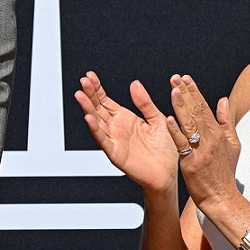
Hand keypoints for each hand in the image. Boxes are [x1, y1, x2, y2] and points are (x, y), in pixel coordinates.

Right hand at [75, 71, 179, 193]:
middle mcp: (116, 128)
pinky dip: (95, 129)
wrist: (168, 174)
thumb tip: (134, 84)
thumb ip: (145, 103)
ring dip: (87, 108)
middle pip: (98, 108)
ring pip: (97, 121)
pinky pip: (103, 140)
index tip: (90, 76)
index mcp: (125, 118)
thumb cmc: (164, 149)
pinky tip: (89, 118)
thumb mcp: (157, 119)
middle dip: (89, 94)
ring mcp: (114, 140)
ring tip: (80, 95)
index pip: (105, 100)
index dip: (97, 88)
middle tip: (83, 81)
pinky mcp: (116, 154)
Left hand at [165, 74, 240, 209]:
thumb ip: (226, 121)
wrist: (222, 197)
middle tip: (175, 78)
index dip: (194, 92)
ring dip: (181, 106)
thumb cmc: (224, 172)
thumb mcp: (232, 144)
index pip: (204, 107)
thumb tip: (223, 99)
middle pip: (196, 111)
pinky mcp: (191, 162)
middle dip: (185, 93)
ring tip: (173, 91)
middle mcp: (210, 138)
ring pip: (189, 124)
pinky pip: (182, 144)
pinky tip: (168, 119)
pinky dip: (175, 131)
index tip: (185, 78)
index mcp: (218, 133)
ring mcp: (200, 150)